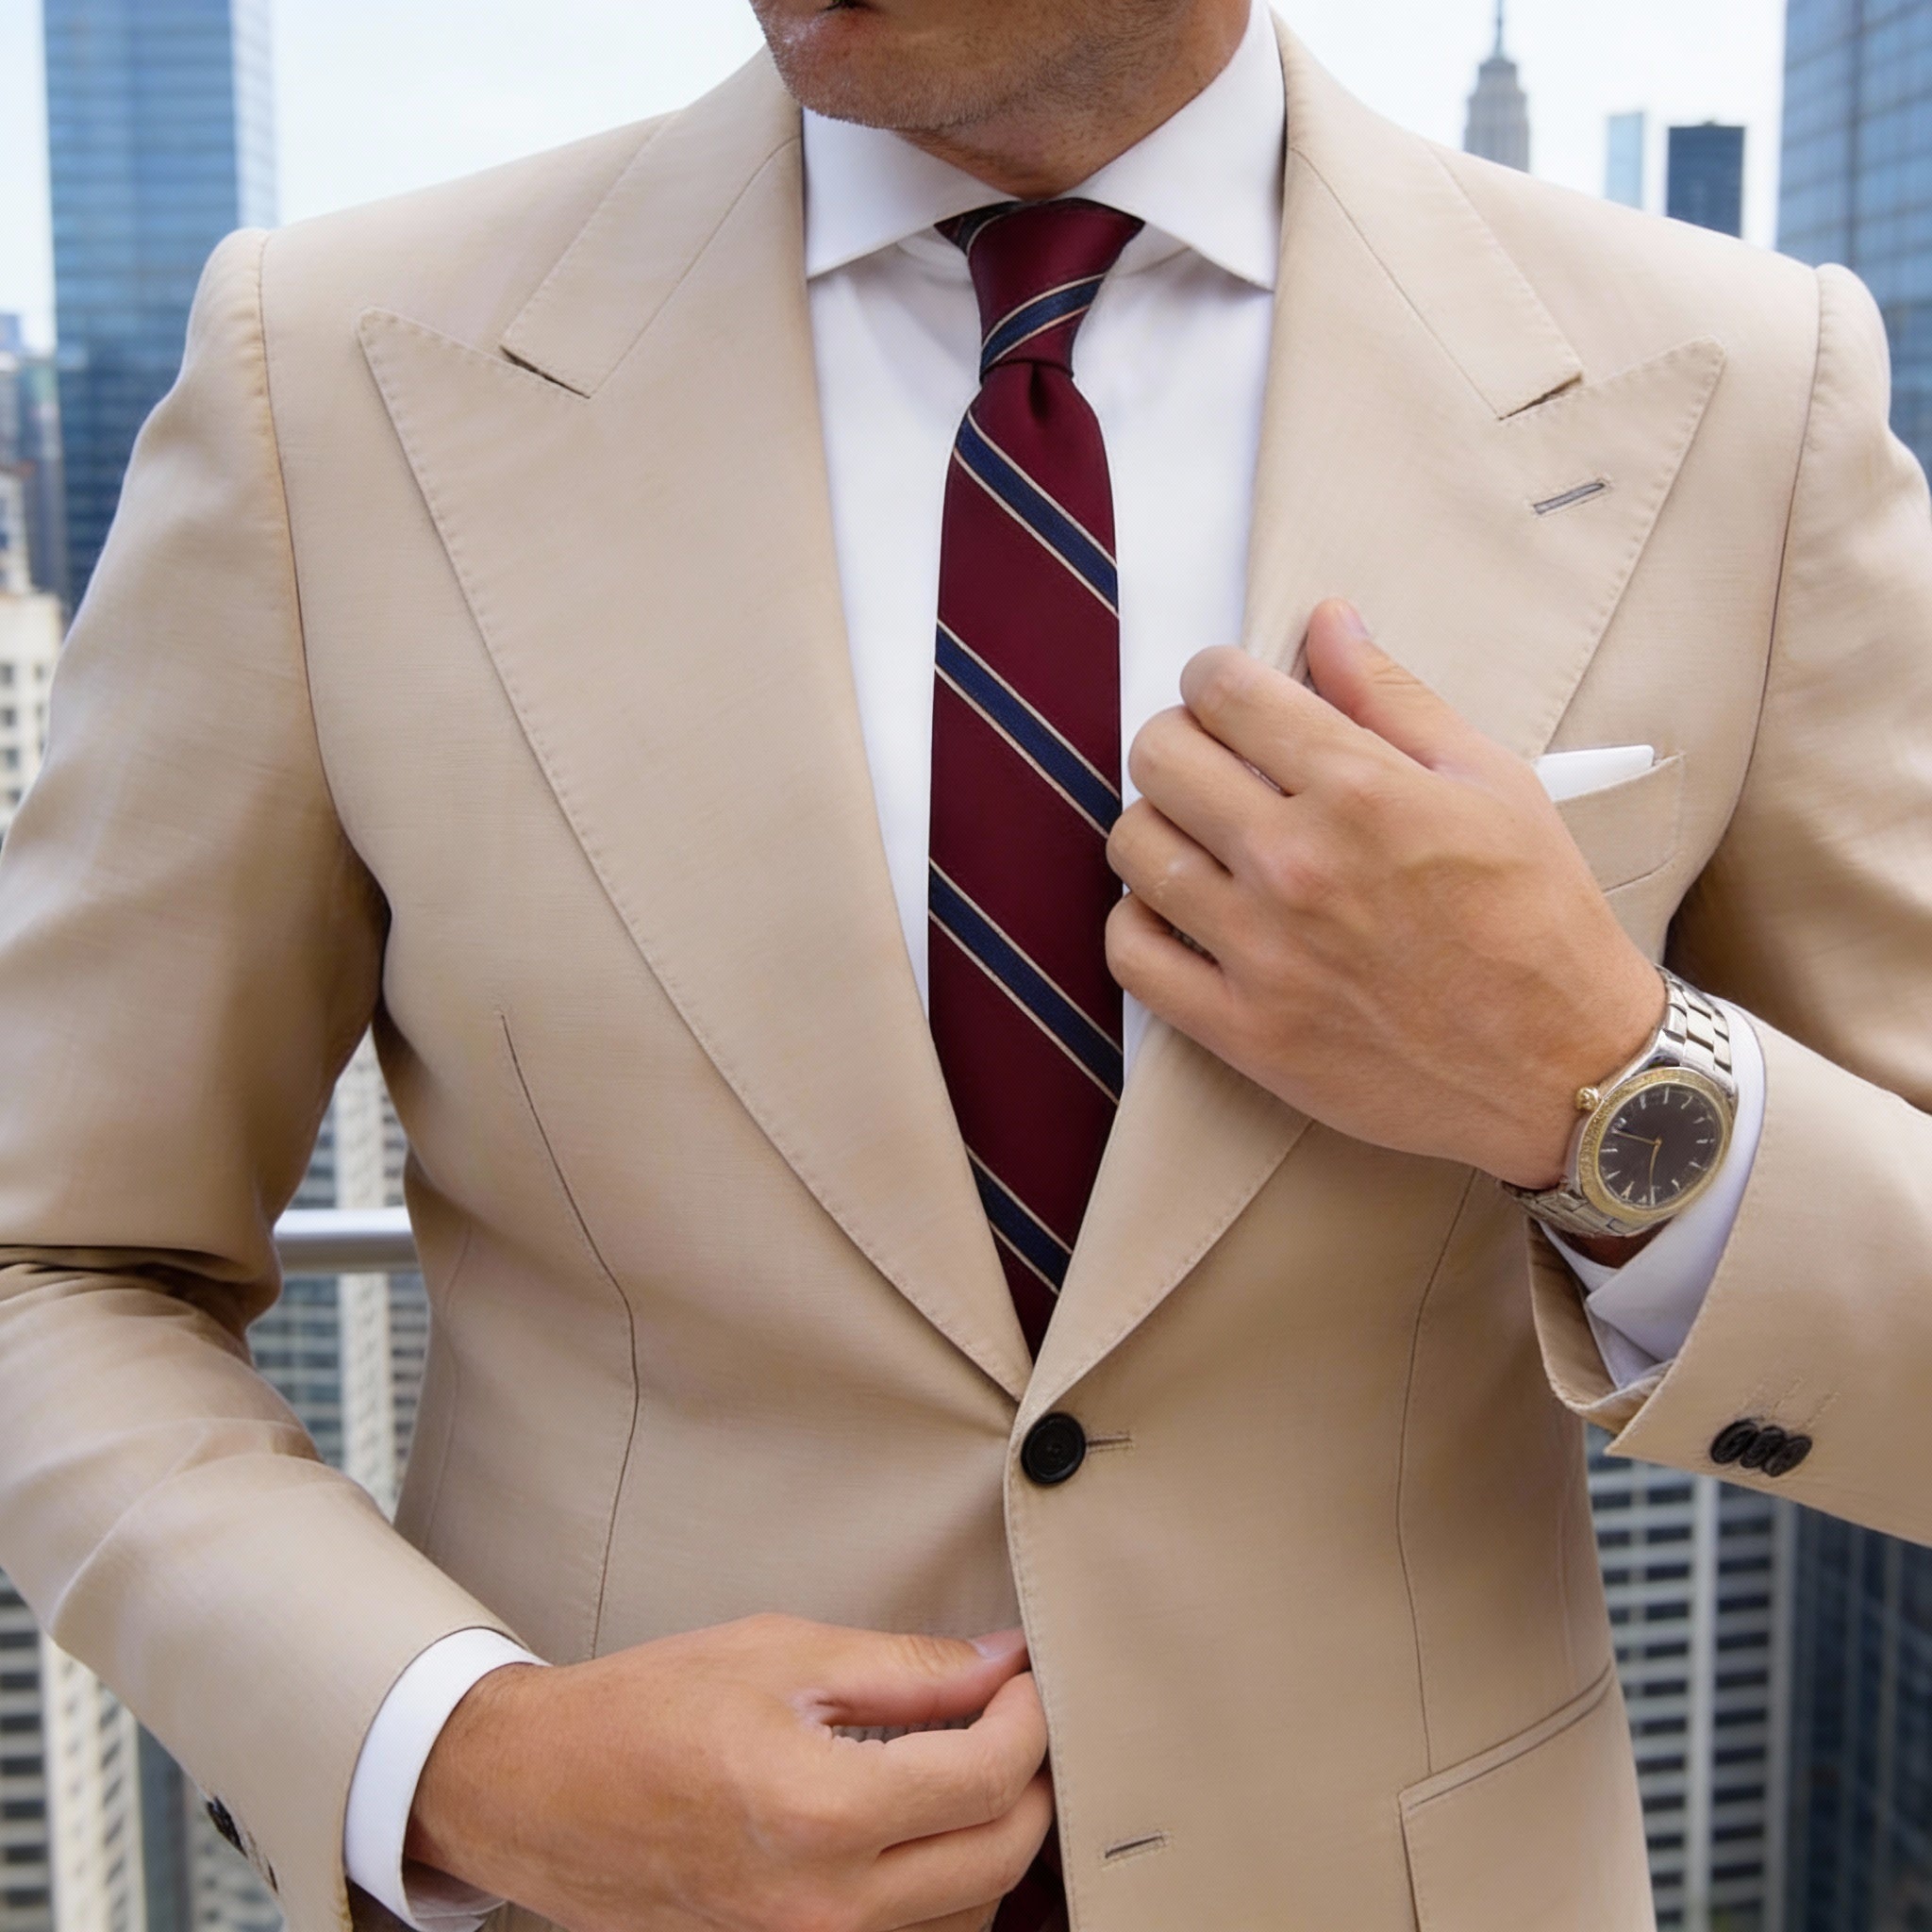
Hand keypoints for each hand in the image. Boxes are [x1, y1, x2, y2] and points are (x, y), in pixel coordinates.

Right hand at [407, 1615, 1051, 1931]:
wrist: (539, 1791)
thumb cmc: (642, 1712)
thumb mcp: (781, 1655)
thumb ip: (904, 1669)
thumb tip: (997, 1664)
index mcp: (821, 1813)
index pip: (986, 1777)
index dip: (1029, 1717)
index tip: (1024, 1678)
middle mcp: (824, 1907)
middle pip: (998, 1859)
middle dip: (1031, 1782)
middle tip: (1017, 1718)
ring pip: (968, 1917)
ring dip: (996, 1844)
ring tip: (977, 1768)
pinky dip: (946, 1892)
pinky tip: (930, 1830)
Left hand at [1105, 599, 1664, 1190]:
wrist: (1564, 1069)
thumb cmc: (1538, 921)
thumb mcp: (1492, 783)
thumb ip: (1393, 697)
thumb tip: (1327, 622)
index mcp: (1360, 791)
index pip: (1225, 693)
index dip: (1213, 677)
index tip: (1226, 693)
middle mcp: (1297, 864)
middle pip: (1161, 758)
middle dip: (1179, 740)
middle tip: (1211, 761)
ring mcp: (1262, 952)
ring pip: (1133, 847)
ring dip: (1156, 827)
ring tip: (1198, 838)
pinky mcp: (1243, 1030)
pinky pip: (1131, 954)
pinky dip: (1139, 923)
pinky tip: (1180, 912)